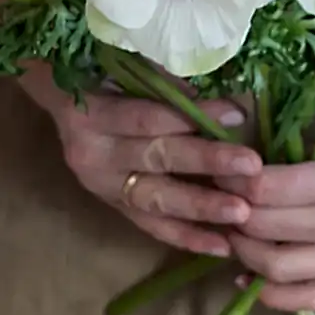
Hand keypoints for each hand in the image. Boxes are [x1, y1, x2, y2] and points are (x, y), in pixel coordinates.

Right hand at [19, 62, 262, 255]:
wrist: (63, 101)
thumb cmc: (101, 74)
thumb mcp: (122, 67)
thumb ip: (161, 81)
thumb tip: (214, 96)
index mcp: (92, 115)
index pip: (150, 116)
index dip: (194, 116)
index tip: (237, 113)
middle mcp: (94, 156)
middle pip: (158, 158)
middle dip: (209, 163)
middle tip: (252, 167)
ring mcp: (103, 187)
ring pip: (157, 200)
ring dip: (202, 207)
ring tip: (243, 213)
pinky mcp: (115, 207)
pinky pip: (153, 227)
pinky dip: (187, 237)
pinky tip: (222, 247)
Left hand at [214, 139, 314, 310]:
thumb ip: (313, 151)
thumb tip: (258, 163)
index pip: (264, 189)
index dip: (233, 181)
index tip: (220, 171)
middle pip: (262, 227)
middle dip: (229, 215)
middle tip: (218, 201)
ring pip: (277, 268)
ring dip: (243, 254)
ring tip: (233, 236)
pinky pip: (310, 298)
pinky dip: (273, 295)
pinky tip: (251, 281)